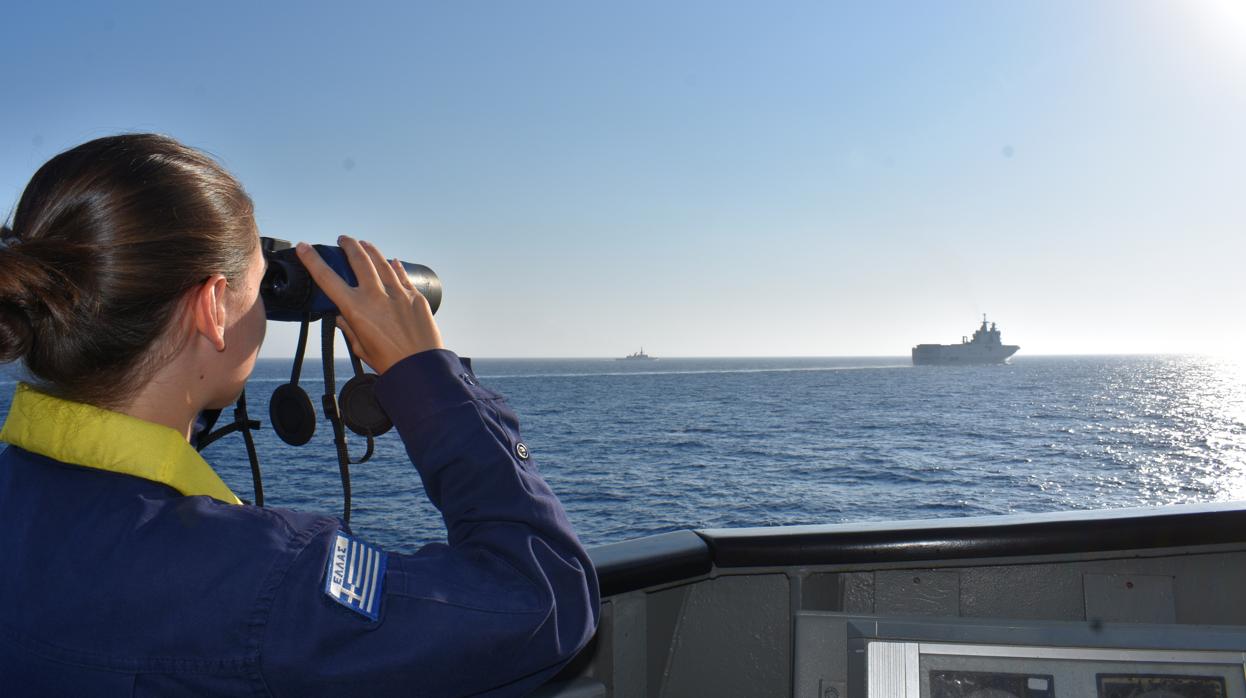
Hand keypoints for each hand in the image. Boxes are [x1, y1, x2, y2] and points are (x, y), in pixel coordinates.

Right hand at [295, 236, 443, 373]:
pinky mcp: (415, 297)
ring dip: (370, 250)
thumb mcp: (360, 348)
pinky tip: (392, 260)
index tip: (304, 247)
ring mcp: (398, 294)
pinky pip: (402, 276)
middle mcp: (376, 296)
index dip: (313, 260)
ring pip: (382, 262)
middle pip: (359, 259)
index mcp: (356, 310)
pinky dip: (395, 266)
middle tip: (343, 239)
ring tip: (364, 244)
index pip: (327, 278)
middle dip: (348, 245)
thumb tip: (341, 316)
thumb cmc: (389, 363)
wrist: (421, 368)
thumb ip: (349, 328)